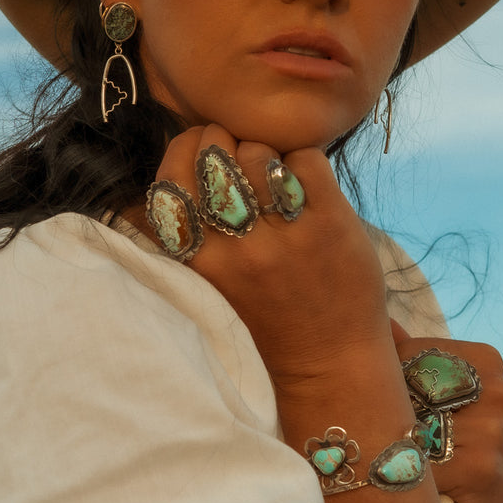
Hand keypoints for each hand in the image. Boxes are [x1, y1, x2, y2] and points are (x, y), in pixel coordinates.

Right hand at [144, 124, 393, 383]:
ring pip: (259, 151)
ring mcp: (285, 235)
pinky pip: (306, 158)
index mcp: (200, 260)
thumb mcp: (211, 278)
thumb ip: (192, 229)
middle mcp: (237, 248)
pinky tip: (309, 188)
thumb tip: (182, 161)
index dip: (186, 147)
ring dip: (267, 154)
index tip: (202, 149)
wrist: (329, 362)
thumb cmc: (265, 314)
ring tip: (276, 178)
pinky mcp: (330, 224)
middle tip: (241, 155)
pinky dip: (306, 163)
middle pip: (214, 151)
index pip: (172, 175)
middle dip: (226, 140)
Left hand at [391, 322, 502, 502]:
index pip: (408, 354)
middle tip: (383, 441)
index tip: (384, 407)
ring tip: (400, 467)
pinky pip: (419, 470)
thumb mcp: (452, 396)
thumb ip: (417, 358)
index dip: (384, 383)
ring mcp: (493, 430)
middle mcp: (495, 390)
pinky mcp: (484, 471)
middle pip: (406, 391)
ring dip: (392, 454)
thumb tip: (381, 317)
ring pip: (407, 432)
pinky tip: (420, 491)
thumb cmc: (468, 445)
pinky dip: (408, 482)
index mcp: (484, 361)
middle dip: (386, 418)